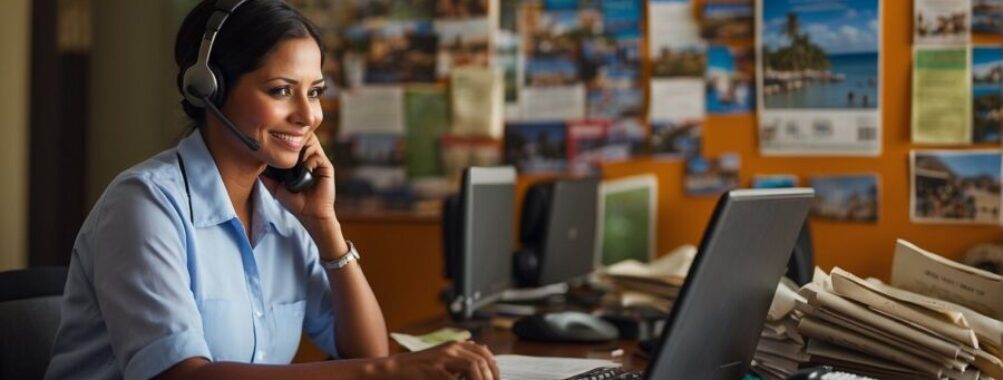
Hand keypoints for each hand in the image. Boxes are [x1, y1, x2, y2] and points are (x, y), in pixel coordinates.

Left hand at [260, 133, 336, 223]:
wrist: (309, 214)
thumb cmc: (294, 202)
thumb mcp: (275, 187)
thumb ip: (267, 176)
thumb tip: (255, 163)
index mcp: (299, 161)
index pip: (295, 142)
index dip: (286, 138)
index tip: (275, 141)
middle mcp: (309, 158)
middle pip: (304, 137)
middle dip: (294, 139)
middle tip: (284, 147)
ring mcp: (318, 162)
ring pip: (311, 143)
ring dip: (300, 149)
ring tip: (294, 162)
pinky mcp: (326, 167)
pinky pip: (316, 156)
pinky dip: (307, 162)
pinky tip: (304, 172)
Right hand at [384, 341, 498, 379]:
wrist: (396, 368)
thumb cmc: (419, 366)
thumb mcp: (442, 356)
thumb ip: (460, 355)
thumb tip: (481, 353)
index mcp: (455, 345)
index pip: (483, 352)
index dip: (494, 366)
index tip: (497, 378)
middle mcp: (451, 348)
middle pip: (480, 359)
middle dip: (491, 375)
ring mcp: (442, 359)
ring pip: (472, 366)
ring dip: (481, 379)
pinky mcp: (434, 370)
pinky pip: (454, 379)